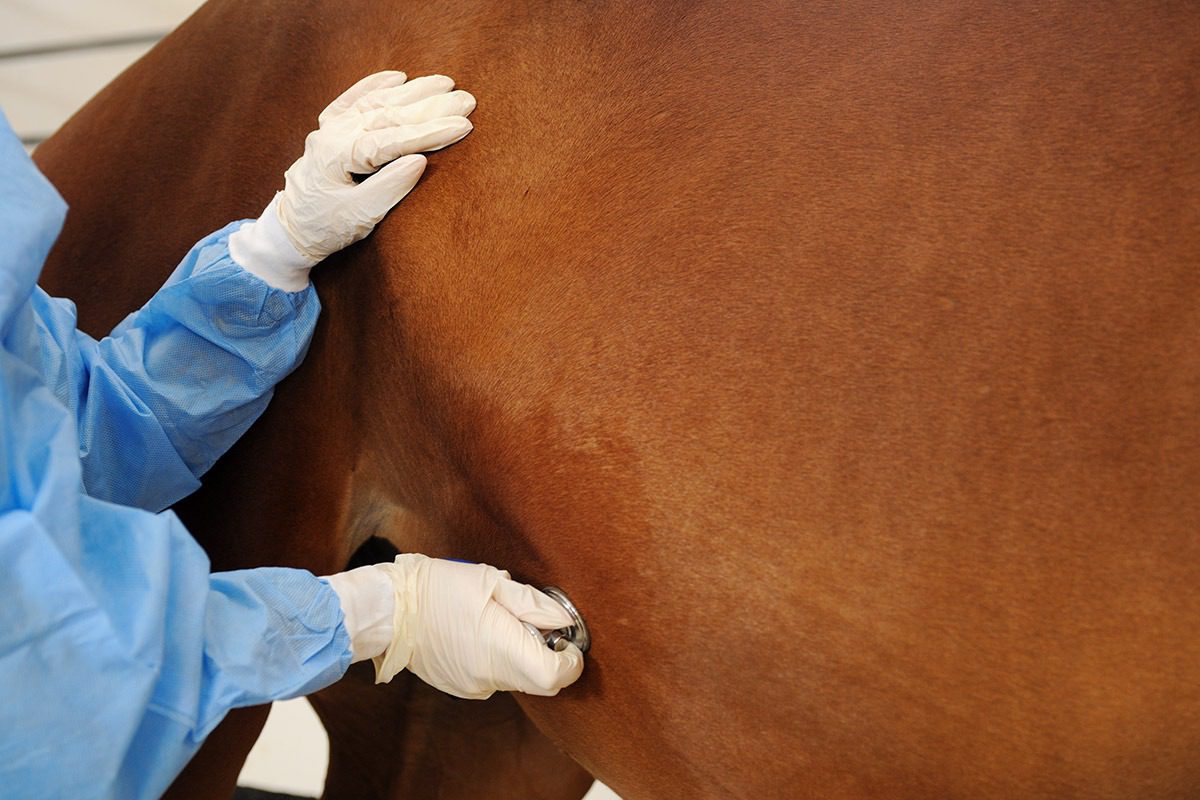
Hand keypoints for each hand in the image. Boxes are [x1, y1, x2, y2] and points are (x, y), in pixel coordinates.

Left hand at [229, 70, 474, 289]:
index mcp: (338, 155)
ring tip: (445, 83)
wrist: (291, 231)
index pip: (393, 139)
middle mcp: (332, 134)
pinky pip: (352, 100)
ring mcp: (330, 129)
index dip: (430, 132)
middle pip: (389, 114)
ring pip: (375, 103)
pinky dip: (374, 85)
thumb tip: (420, 160)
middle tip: (467, 99)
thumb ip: (389, 187)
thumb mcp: (360, 216)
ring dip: (412, 92)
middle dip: (430, 106)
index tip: (462, 125)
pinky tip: (397, 77)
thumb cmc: (326, 228)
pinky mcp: (329, 130)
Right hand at [328, 554, 584, 698]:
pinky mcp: (460, 686)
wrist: (391, 609)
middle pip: (540, 681)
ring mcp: (474, 686)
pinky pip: (494, 677)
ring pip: (517, 678)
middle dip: (548, 656)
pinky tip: (480, 632)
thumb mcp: (492, 583)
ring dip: (521, 655)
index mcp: (502, 651)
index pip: (556, 676)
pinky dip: (499, 658)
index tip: (566, 638)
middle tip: (534, 623)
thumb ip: (533, 604)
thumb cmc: (440, 588)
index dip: (570, 659)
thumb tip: (563, 621)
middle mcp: (490, 678)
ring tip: (499, 621)